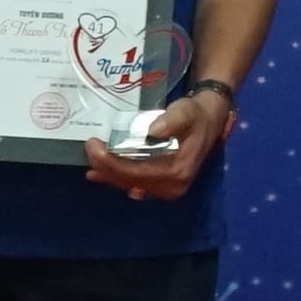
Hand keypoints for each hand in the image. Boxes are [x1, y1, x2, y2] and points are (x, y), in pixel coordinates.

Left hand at [86, 83, 230, 196]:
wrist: (210, 119)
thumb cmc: (197, 115)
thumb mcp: (186, 112)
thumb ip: (171, 121)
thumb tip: (153, 131)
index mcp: (177, 171)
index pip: (137, 171)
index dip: (112, 162)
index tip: (94, 146)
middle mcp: (172, 186)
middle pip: (131, 180)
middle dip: (106, 167)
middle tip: (89, 148)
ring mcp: (168, 187)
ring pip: (131, 183)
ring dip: (110, 175)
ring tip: (90, 165)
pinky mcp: (164, 183)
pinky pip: (136, 182)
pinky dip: (118, 178)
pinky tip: (102, 175)